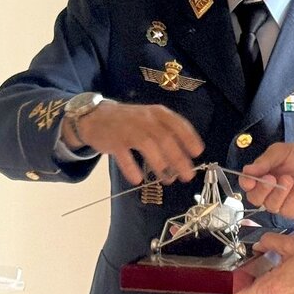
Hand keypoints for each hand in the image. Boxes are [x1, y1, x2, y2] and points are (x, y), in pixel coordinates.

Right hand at [62, 102, 203, 184]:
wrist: (96, 117)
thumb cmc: (131, 122)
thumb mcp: (151, 119)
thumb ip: (168, 132)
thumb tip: (187, 155)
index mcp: (158, 113)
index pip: (178, 124)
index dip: (189, 138)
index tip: (197, 153)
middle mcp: (145, 119)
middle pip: (165, 138)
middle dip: (178, 159)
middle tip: (187, 175)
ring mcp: (128, 129)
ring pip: (147, 146)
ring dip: (160, 164)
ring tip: (168, 179)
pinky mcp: (113, 141)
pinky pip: (124, 156)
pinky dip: (131, 168)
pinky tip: (138, 180)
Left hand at [231, 232, 293, 293]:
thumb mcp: (290, 245)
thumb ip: (269, 242)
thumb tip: (260, 244)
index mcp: (270, 288)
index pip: (243, 293)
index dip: (236, 287)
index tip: (234, 281)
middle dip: (254, 281)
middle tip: (260, 265)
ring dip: (269, 284)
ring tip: (279, 268)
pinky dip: (280, 289)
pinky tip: (290, 276)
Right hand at [239, 142, 293, 218]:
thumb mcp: (282, 151)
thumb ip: (265, 161)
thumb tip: (247, 170)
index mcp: (261, 176)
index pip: (246, 183)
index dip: (246, 183)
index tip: (251, 180)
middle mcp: (268, 191)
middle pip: (255, 198)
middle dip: (262, 190)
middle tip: (272, 178)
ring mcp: (280, 202)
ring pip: (270, 206)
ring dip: (280, 193)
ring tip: (290, 179)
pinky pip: (286, 210)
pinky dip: (293, 198)